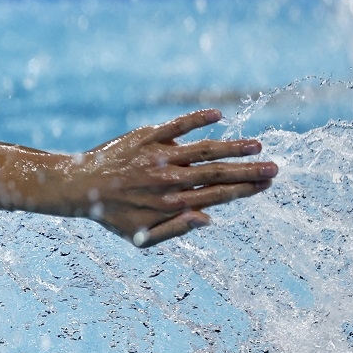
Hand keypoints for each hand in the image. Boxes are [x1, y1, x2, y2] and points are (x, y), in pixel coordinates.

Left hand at [68, 109, 276, 247]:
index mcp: (171, 204)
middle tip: (274, 167)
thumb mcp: (140, 237)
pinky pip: (176, 126)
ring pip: (203, 149)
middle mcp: (168, 180)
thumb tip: (208, 220)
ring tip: (255, 145)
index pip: (216, 195)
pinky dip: (197, 119)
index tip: (266, 185)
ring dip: (232, 147)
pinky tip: (218, 116)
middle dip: (249, 171)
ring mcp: (158, 157)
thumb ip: (174, 231)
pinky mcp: (146, 137)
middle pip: (217, 173)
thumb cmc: (113, 215)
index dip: (244, 190)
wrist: (78, 188)